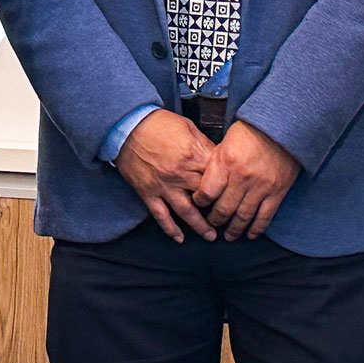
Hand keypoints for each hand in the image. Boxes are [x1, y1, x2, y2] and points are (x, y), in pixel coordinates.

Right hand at [117, 109, 219, 242]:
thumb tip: (220, 158)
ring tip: (211, 236)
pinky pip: (161, 215)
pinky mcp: (148, 193)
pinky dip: (170, 229)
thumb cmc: (159, 124)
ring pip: (186, 212)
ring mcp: (164, 185)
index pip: (217, 175)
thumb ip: (205, 145)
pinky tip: (180, 238)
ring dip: (200, 226)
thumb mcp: (188, 127)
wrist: (128, 126)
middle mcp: (180, 173)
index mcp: (193, 154)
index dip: (228, 185)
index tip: (235, 194)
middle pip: (206, 196)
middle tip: (229, 219)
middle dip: (219, 208)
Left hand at [194, 120, 300, 239]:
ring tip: (229, 235)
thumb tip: (206, 183)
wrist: (282, 126)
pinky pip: (264, 217)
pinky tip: (251, 234)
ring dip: (234, 230)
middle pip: (223, 209)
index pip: (206, 193)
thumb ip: (216, 164)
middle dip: (215, 220)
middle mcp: (241, 178)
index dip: (199, 202)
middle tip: (212, 224)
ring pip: (243, 217)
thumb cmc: (252, 131)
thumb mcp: (226, 142)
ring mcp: (260, 187)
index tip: (199, 204)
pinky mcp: (277, 192)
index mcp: (226, 163)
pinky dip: (256, 229)